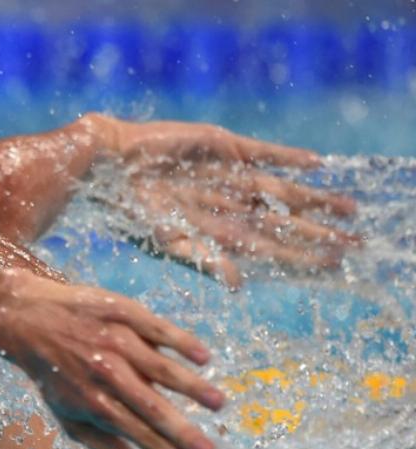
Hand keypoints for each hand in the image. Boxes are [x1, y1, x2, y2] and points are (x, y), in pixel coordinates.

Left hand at [0, 272, 223, 448]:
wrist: (28, 319)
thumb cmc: (55, 376)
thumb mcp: (69, 416)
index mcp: (93, 403)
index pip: (138, 435)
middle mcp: (105, 373)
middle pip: (150, 408)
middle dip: (181, 432)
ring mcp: (114, 341)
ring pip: (159, 367)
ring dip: (190, 386)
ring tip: (217, 404)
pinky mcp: (121, 312)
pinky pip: (157, 329)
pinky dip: (180, 343)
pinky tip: (203, 358)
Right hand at [87, 114, 358, 288]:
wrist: (112, 167)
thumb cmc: (132, 213)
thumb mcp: (169, 242)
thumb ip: (205, 259)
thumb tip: (240, 284)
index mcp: (217, 232)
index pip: (268, 247)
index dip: (299, 256)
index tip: (331, 265)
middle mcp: (228, 205)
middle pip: (282, 221)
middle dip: (317, 232)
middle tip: (354, 243)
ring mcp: (228, 175)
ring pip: (280, 189)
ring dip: (313, 199)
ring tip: (348, 208)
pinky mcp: (222, 147)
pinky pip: (262, 153)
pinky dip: (288, 157)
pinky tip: (315, 164)